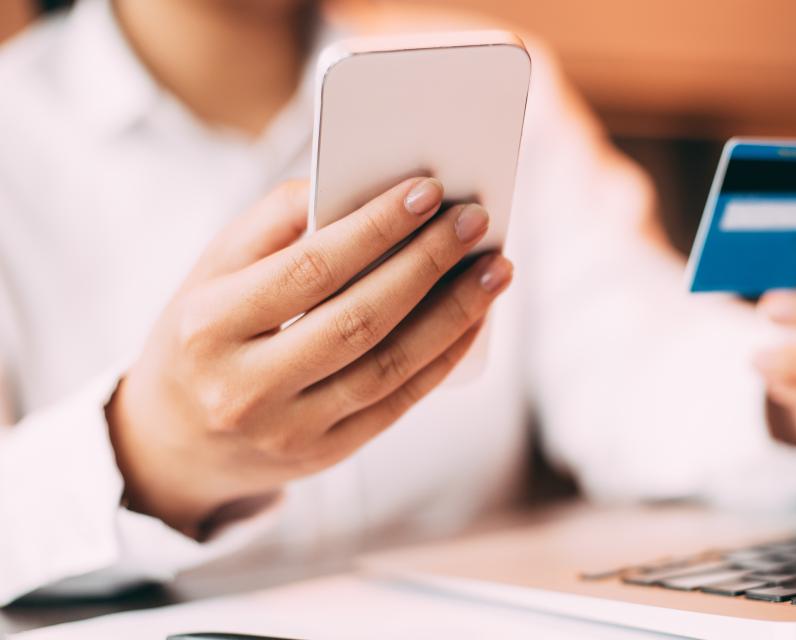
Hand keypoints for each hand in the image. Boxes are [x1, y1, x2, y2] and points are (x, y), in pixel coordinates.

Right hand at [106, 177, 512, 536]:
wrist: (173, 443)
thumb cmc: (202, 334)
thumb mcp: (210, 272)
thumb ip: (274, 222)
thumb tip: (359, 186)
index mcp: (209, 325)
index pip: (309, 270)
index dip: (375, 229)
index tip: (429, 189)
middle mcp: (246, 387)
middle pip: (359, 320)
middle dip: (427, 264)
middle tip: (476, 221)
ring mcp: (288, 430)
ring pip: (390, 366)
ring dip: (455, 313)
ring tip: (496, 268)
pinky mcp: (325, 455)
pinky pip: (399, 402)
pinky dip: (444, 356)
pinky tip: (475, 318)